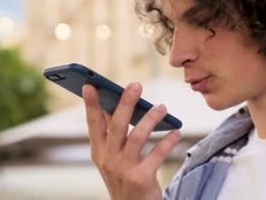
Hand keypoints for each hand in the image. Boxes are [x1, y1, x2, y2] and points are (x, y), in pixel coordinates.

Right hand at [83, 82, 181, 199]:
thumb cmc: (125, 177)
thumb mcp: (112, 156)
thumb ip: (113, 132)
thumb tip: (118, 101)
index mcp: (99, 151)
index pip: (93, 124)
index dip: (90, 104)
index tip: (89, 85)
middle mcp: (108, 160)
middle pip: (116, 126)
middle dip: (125, 104)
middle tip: (135, 85)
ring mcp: (124, 170)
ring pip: (137, 137)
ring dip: (151, 119)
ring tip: (162, 107)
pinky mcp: (141, 179)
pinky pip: (157, 155)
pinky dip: (168, 141)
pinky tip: (176, 132)